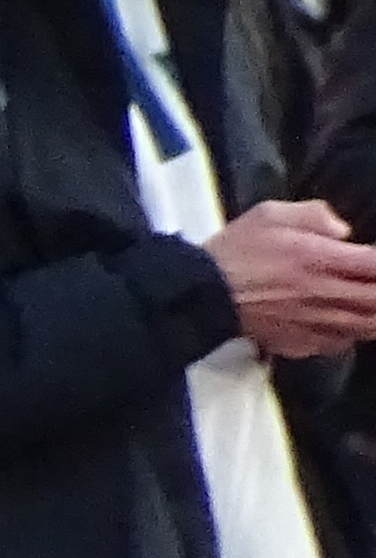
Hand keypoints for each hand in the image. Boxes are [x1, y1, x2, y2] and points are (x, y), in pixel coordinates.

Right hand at [208, 198, 375, 361]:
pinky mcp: (299, 343)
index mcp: (318, 258)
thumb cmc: (234, 251)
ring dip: (375, 315)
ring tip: (370, 304)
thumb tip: (344, 231)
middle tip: (374, 283)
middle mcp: (322, 294)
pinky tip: (347, 322)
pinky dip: (352, 334)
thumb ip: (314, 214)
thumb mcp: (269, 213)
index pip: (375, 264)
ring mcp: (312, 323)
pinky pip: (340, 343)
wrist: (200, 296)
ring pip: (366, 326)